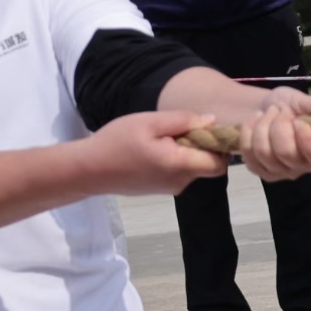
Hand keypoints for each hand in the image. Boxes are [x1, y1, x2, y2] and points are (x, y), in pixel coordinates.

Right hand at [83, 110, 240, 198]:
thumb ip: (182, 121)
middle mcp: (181, 181)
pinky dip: (175, 160)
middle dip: (202, 147)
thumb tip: (211, 121)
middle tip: (179, 129)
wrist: (90, 170)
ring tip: (159, 137)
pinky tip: (152, 149)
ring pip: (193, 168)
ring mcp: (171, 188)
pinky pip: (180, 173)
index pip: (219, 163)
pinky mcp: (162, 190)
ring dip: (186, 152)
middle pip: (208, 165)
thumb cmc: (118, 141)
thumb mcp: (148, 122)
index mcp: (179, 165)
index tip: (206, 128)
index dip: (219, 146)